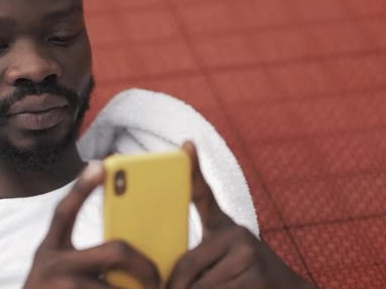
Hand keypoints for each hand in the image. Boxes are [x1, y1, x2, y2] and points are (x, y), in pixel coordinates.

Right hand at [24, 162, 160, 288]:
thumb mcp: (58, 277)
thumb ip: (86, 262)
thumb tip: (130, 253)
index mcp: (49, 253)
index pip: (64, 212)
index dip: (82, 187)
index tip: (101, 165)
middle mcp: (50, 267)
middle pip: (116, 250)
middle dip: (146, 266)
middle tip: (158, 280)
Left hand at [167, 142, 313, 287]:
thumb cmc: (246, 278)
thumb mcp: (223, 258)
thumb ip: (195, 257)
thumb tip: (161, 276)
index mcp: (225, 228)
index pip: (203, 196)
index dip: (193, 169)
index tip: (186, 144)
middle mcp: (238, 235)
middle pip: (187, 265)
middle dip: (175, 286)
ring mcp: (250, 256)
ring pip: (198, 286)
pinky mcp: (258, 280)